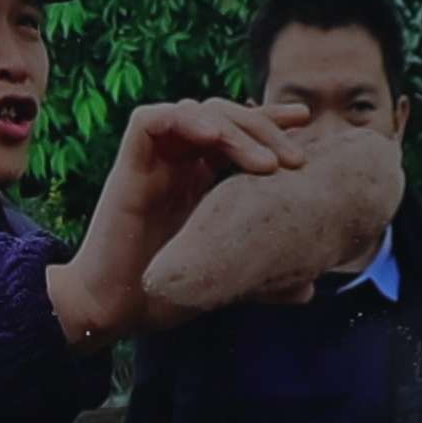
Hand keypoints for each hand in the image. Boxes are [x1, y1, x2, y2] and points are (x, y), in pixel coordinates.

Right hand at [48, 100, 289, 348]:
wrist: (112, 311)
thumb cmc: (162, 294)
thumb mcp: (226, 276)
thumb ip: (264, 278)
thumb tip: (309, 290)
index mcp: (199, 178)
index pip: (237, 132)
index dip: (269, 120)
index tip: (305, 120)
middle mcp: (176, 162)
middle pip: (222, 114)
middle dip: (263, 127)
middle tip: (296, 161)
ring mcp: (152, 162)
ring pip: (194, 111)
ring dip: (234, 128)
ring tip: (264, 164)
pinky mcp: (127, 166)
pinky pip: (149, 121)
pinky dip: (183, 119)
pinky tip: (212, 139)